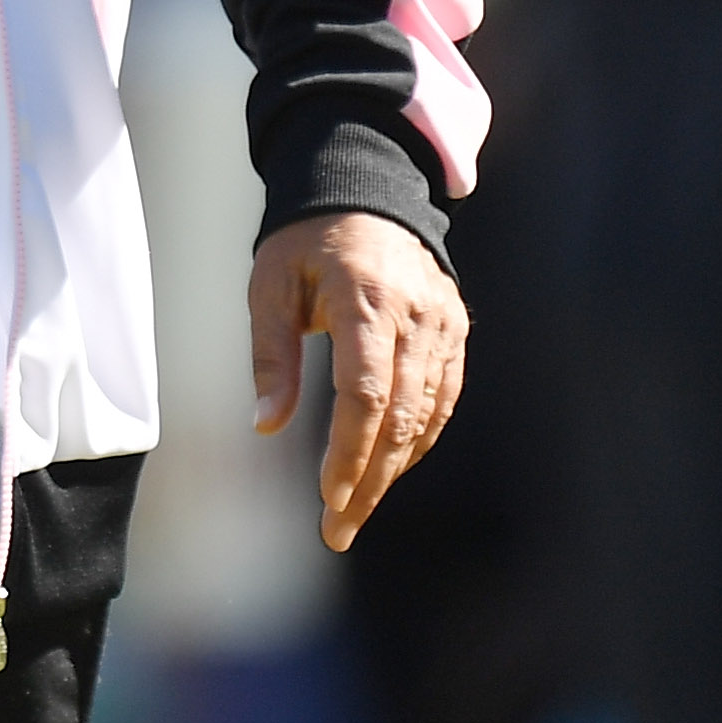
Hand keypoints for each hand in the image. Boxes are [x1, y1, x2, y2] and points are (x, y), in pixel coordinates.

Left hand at [247, 210, 467, 551]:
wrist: (366, 192)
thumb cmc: (305, 241)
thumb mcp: (271, 284)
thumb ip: (271, 355)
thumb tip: (265, 426)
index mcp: (366, 299)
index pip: (365, 394)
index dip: (349, 453)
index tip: (329, 499)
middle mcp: (416, 316)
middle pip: (400, 417)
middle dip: (369, 481)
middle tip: (339, 530)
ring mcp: (443, 324)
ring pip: (427, 415)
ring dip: (393, 469)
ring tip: (355, 511)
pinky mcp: (456, 331)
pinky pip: (443, 399)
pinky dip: (418, 440)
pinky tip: (389, 469)